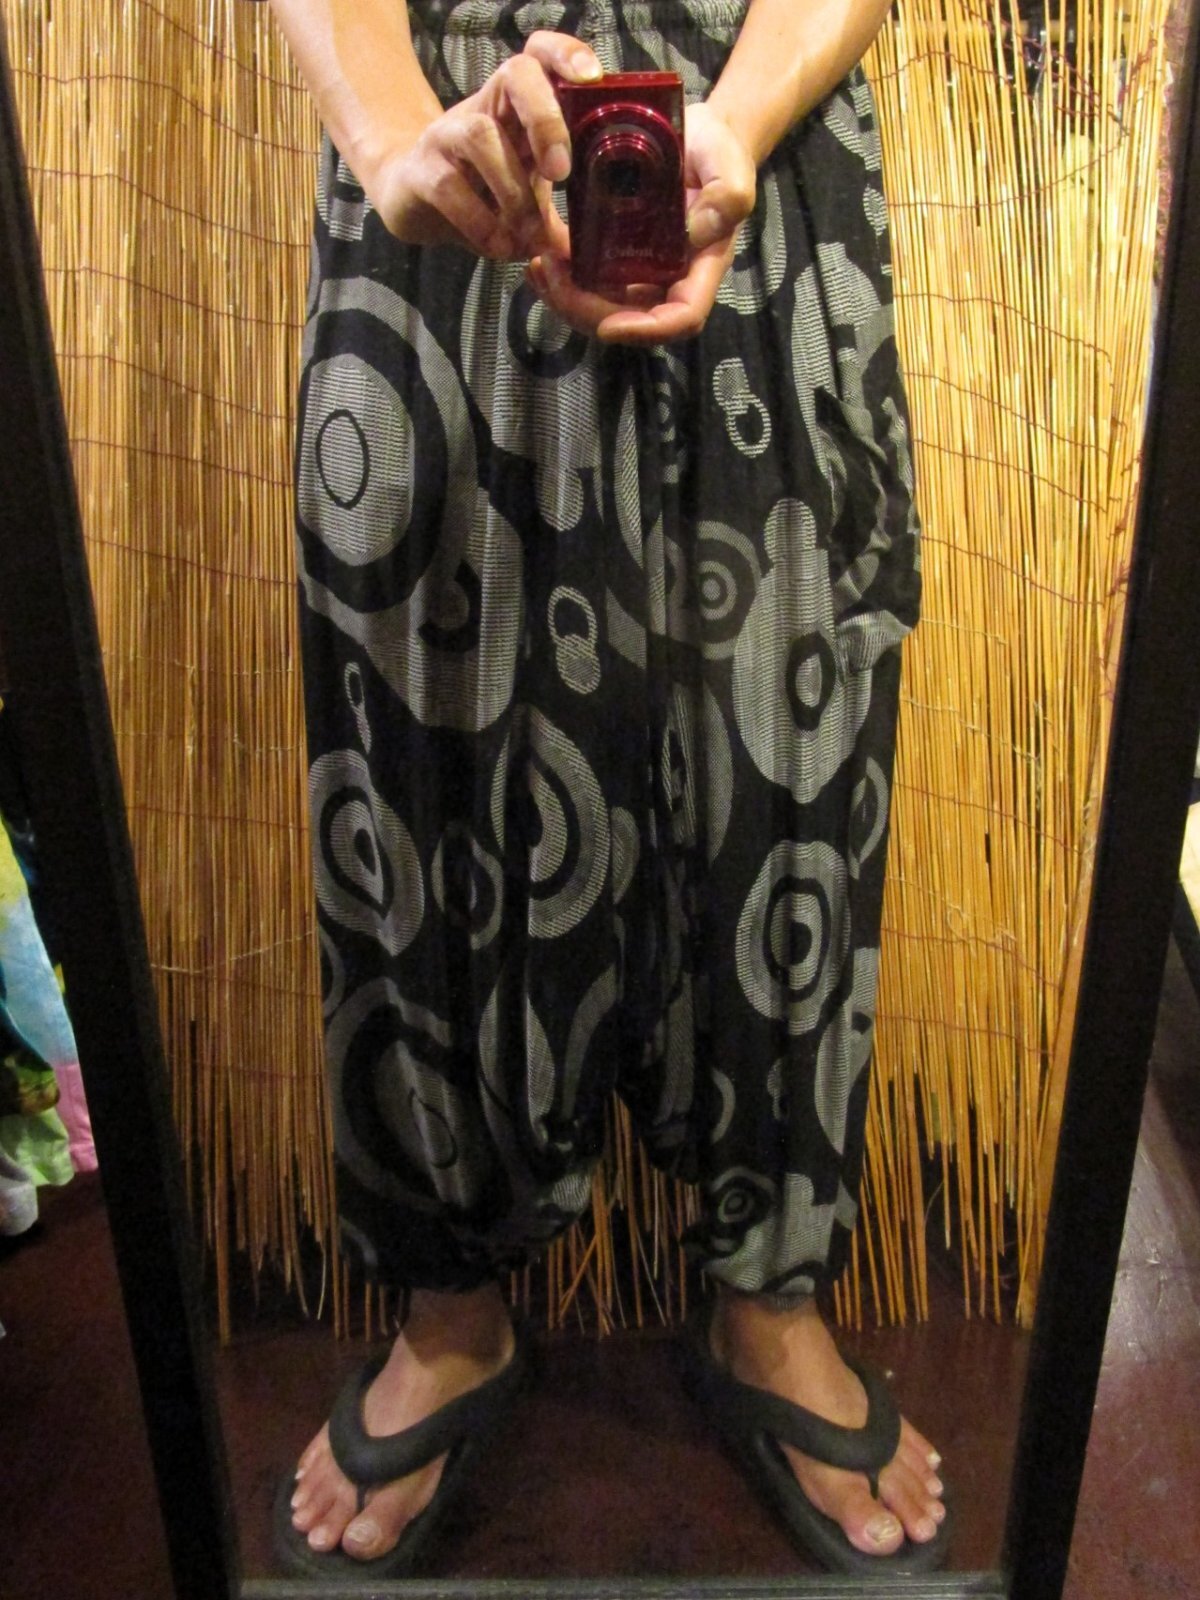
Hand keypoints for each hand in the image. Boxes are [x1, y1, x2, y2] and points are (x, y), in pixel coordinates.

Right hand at [368, 32, 599, 259]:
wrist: (412, 201)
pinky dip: (481, 222)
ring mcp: (448, 134)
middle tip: (560, 173)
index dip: (565, 54)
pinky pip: (450, 186)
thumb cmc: (477, 191)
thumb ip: (550, 222)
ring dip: (512, 192)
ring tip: (528, 236)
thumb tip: (573, 256)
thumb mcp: (522, 199)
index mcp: (516, 106)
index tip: (590, 78)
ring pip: (481, 135)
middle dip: (545, 120)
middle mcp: (483, 108)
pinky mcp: (421, 169)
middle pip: (516, 74)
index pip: (539, 55)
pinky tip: (498, 247)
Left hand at [526, 101, 756, 344]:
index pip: (679, 318)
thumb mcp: (729, 165)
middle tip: (550, 275)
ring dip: (567, 299)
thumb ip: (727, 195)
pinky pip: (592, 283)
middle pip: (630, 321)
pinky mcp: (622, 258)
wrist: (698, 136)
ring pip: (604, 308)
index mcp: (700, 269)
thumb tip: (699, 231)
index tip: (607, 326)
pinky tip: (541, 259)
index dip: (645, 330)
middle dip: (586, 311)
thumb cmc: (719, 150)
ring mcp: (645, 273)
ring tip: (538, 267)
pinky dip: (564, 280)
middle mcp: (671, 280)